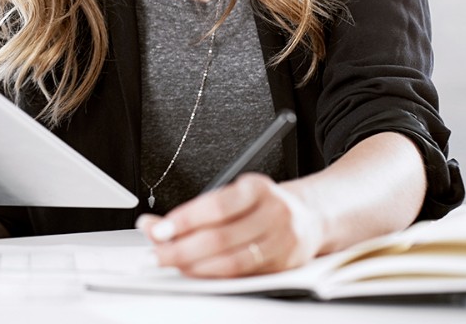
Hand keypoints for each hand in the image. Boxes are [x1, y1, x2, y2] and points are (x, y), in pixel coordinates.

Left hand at [137, 173, 323, 277]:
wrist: (310, 217)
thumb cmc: (263, 204)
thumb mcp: (235, 195)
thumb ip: (197, 210)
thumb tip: (155, 227)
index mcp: (258, 188)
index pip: (216, 207)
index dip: (184, 220)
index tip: (158, 229)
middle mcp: (274, 214)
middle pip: (220, 238)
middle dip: (181, 248)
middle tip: (157, 252)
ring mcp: (281, 243)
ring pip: (231, 261)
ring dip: (194, 266)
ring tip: (171, 263)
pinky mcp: (282, 267)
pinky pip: (241, 275)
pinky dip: (213, 275)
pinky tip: (195, 272)